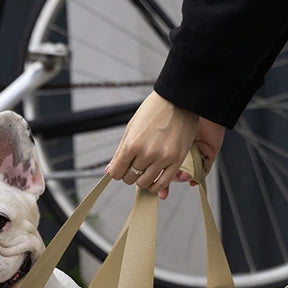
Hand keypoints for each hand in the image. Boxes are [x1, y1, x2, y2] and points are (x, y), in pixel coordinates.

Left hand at [108, 92, 225, 197]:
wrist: (178, 100)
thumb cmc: (153, 111)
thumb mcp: (131, 127)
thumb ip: (120, 151)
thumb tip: (108, 171)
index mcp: (132, 143)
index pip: (116, 172)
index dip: (117, 172)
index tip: (121, 167)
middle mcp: (147, 153)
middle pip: (130, 178)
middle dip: (129, 174)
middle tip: (135, 166)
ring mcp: (163, 158)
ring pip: (145, 183)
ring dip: (142, 180)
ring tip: (145, 171)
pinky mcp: (177, 161)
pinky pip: (163, 184)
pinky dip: (156, 187)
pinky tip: (154, 181)